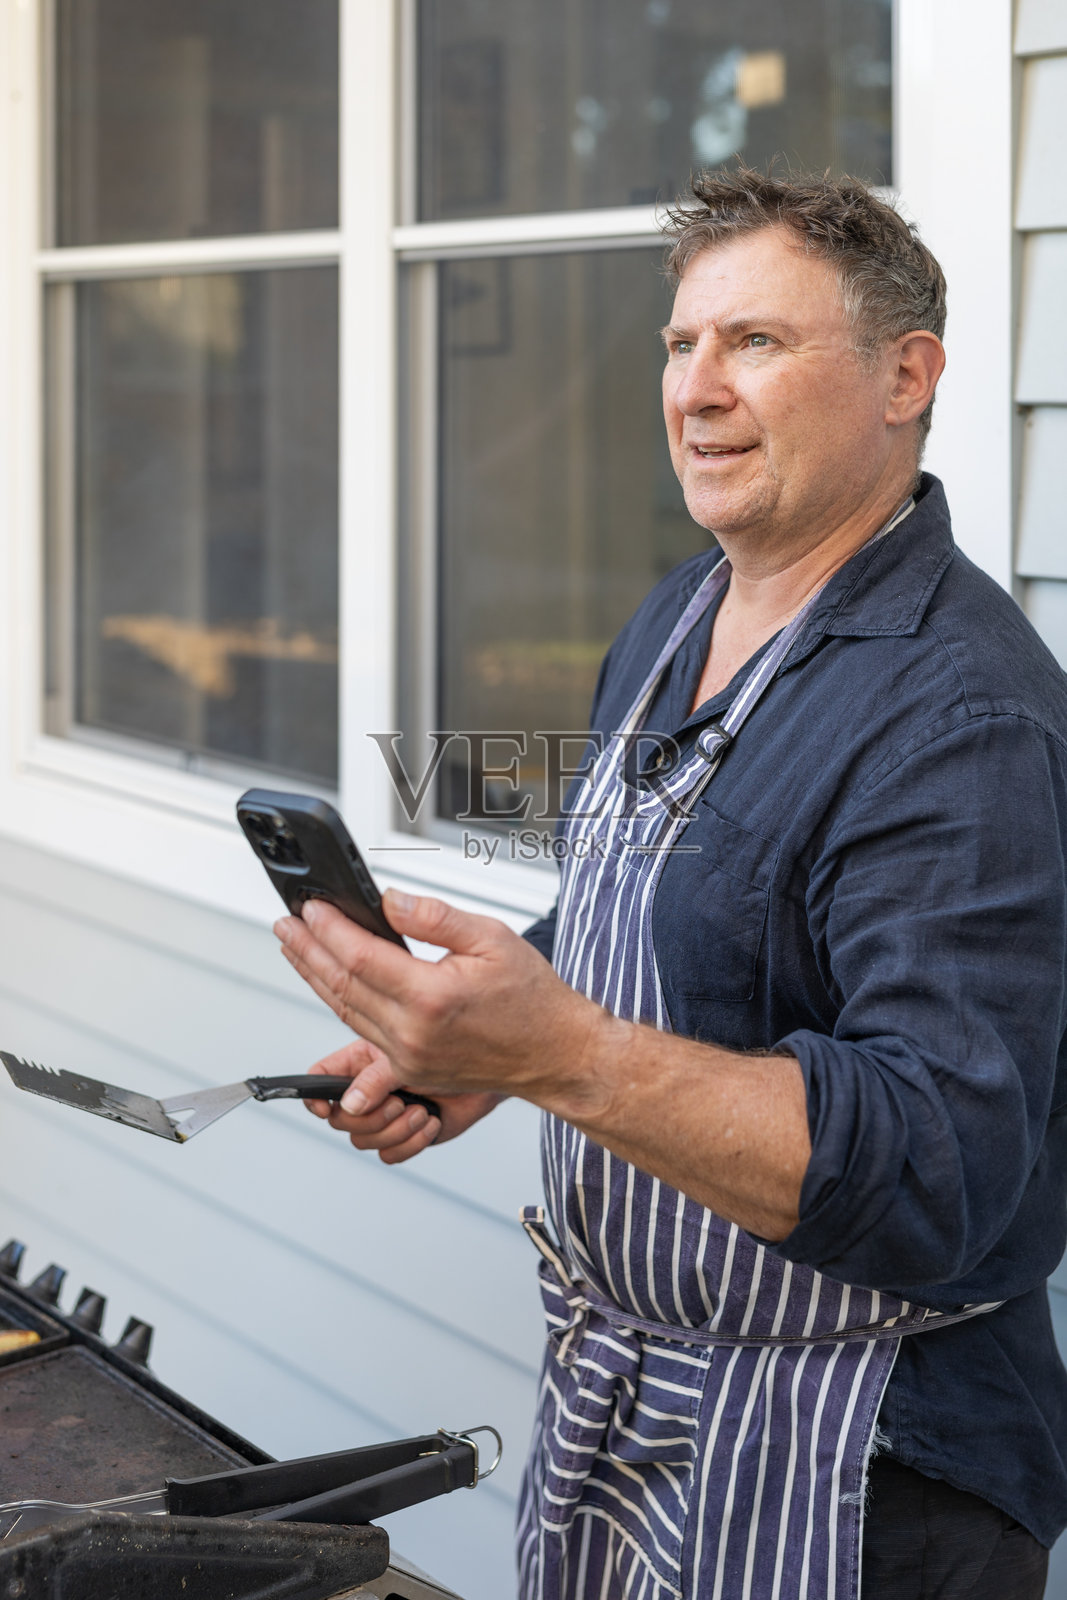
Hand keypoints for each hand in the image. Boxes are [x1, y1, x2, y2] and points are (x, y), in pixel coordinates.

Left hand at [275, 889, 606, 1112]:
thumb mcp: (492, 938)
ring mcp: (408, 1058)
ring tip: (296, 948)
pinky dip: (340, 1004)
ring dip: (314, 977)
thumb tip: (388, 901)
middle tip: (286, 923)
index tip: (311, 907)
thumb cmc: (532, 998)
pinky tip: (330, 984)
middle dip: (307, 950)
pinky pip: (361, 1034)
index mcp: (431, 998)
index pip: (359, 957)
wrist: (555, 1053)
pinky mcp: (410, 1070)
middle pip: (340, 986)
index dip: (328, 929)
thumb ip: (435, 917)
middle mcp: (412, 1034)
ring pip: (343, 1012)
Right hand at [304, 1037, 502, 1163]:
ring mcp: (383, 1117)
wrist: (483, 1081)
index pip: (319, 1078)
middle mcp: (366, 1092)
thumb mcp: (406, 1059)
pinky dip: (411, 1144)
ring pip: (363, 1142)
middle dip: (371, 1118)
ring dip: (396, 1131)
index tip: (324, 1108)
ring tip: (422, 1112)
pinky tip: (430, 1123)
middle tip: (400, 1102)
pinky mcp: (402, 1138)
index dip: (313, 1096)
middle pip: (340, 1120)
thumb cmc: (447, 1055)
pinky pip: (389, 1156)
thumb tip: (349, 1105)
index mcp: (359, 1063)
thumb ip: (375, 1080)